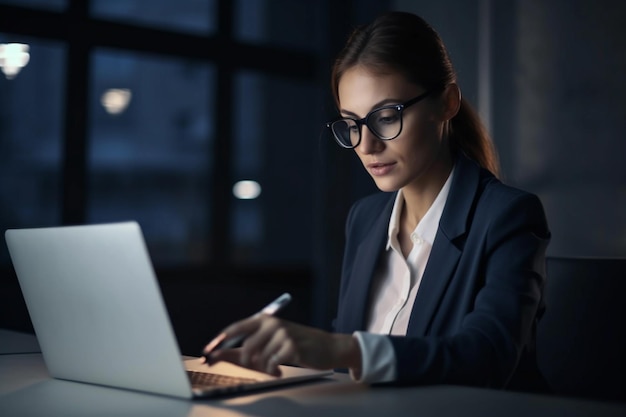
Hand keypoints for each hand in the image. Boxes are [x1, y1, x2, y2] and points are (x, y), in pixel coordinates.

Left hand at [202, 315, 360, 376]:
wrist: (327, 348)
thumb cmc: (296, 345)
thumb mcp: (269, 344)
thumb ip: (242, 349)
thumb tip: (215, 355)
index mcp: (265, 320)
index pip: (236, 328)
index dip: (219, 341)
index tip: (207, 353)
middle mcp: (272, 323)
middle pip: (246, 348)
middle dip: (250, 362)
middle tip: (260, 366)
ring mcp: (283, 333)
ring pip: (260, 359)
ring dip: (265, 368)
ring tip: (275, 366)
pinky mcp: (292, 346)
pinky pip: (273, 364)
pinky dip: (274, 370)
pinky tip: (282, 369)